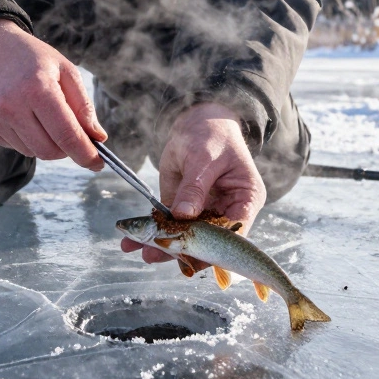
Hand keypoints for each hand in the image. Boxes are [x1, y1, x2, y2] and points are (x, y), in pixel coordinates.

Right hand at [0, 19, 105, 169]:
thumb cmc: (31, 58)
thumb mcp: (65, 70)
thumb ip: (83, 105)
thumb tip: (97, 137)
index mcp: (38, 88)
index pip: (67, 134)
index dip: (86, 154)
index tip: (98, 163)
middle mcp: (12, 105)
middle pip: (49, 151)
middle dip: (66, 150)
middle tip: (71, 135)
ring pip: (32, 151)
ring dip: (45, 142)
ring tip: (40, 114)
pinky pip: (15, 146)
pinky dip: (26, 138)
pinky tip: (22, 114)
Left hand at [119, 102, 264, 265]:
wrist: (196, 122)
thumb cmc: (211, 134)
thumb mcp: (204, 158)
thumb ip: (195, 187)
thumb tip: (183, 216)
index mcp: (245, 199)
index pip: (235, 233)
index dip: (214, 249)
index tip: (190, 256)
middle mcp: (227, 211)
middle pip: (209, 241)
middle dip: (182, 251)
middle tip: (155, 254)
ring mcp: (205, 212)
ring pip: (187, 238)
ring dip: (163, 246)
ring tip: (141, 252)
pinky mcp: (183, 209)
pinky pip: (170, 226)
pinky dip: (153, 234)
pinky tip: (132, 243)